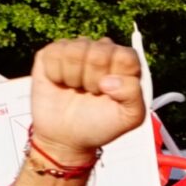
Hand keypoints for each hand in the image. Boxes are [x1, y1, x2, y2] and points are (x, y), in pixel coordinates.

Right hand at [29, 39, 146, 159]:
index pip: (126, 56)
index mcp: (126, 64)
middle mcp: (103, 51)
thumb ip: (133, 94)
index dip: (116, 76)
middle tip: (90, 92)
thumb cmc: (101, 123)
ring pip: (75, 51)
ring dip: (73, 76)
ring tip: (76, 88)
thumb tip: (108, 80)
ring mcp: (77, 49)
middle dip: (92, 79)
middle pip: (99, 53)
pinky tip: (59, 82)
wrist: (66, 136)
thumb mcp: (130, 116)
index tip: (108, 92)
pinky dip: (54, 72)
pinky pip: (53, 53)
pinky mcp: (52, 53)